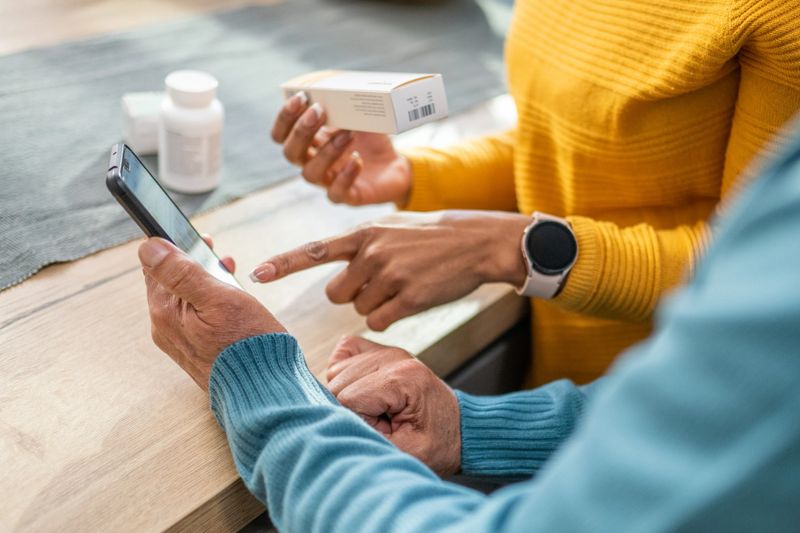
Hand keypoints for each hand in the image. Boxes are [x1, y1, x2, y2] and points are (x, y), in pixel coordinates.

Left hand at [138, 237, 285, 388]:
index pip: (155, 267)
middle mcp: (165, 329)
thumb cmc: (246, 344)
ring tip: (228, 272)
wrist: (263, 390)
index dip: (174, 246)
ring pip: (185, 300)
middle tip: (217, 252)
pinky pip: (195, 317)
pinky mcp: (196, 352)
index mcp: (165, 312)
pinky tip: (229, 300)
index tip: (199, 237)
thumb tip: (148, 247)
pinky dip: (209, 302)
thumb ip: (181, 272)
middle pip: (170, 283)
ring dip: (204, 281)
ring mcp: (180, 342)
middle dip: (192, 263)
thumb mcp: (218, 298)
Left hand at [250, 210, 529, 330]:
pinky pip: (378, 322)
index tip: (256, 274)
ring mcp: (390, 275)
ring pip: (358, 309)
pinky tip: (407, 301)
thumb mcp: (390, 227)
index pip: (314, 250)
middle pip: (336, 294)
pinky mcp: (409, 298)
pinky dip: (388, 318)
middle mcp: (372, 252)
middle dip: (351, 294)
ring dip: (375, 305)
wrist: (473, 242)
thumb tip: (336, 263)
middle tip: (379, 283)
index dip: (284, 264)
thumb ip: (360, 243)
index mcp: (363, 233)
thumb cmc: (429, 236)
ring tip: (401, 286)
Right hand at [272, 92, 411, 205]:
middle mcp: (313, 162)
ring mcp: (328, 181)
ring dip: (326, 152)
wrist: (395, 165)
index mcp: (310, 141)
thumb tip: (340, 86)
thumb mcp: (359, 117)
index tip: (300, 97)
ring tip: (348, 134)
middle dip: (301, 131)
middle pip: (290, 153)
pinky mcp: (347, 196)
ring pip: (310, 174)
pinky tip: (357, 160)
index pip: (281, 133)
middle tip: (319, 111)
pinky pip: (336, 193)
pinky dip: (345, 176)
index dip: (285, 118)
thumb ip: (346, 104)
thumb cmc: (371, 139)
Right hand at [326, 336, 460, 475]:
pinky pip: (342, 355)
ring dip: (347, 395)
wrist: (457, 430)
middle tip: (381, 423)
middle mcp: (395, 356)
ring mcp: (386, 350)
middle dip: (350, 410)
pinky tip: (363, 392)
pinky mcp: (378, 350)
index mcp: (405, 378)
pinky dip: (342, 375)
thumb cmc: (436, 444)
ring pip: (335, 372)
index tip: (383, 431)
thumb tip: (333, 423)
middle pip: (338, 384)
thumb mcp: (406, 453)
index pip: (348, 399)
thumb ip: (368, 437)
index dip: (357, 422)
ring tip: (376, 410)